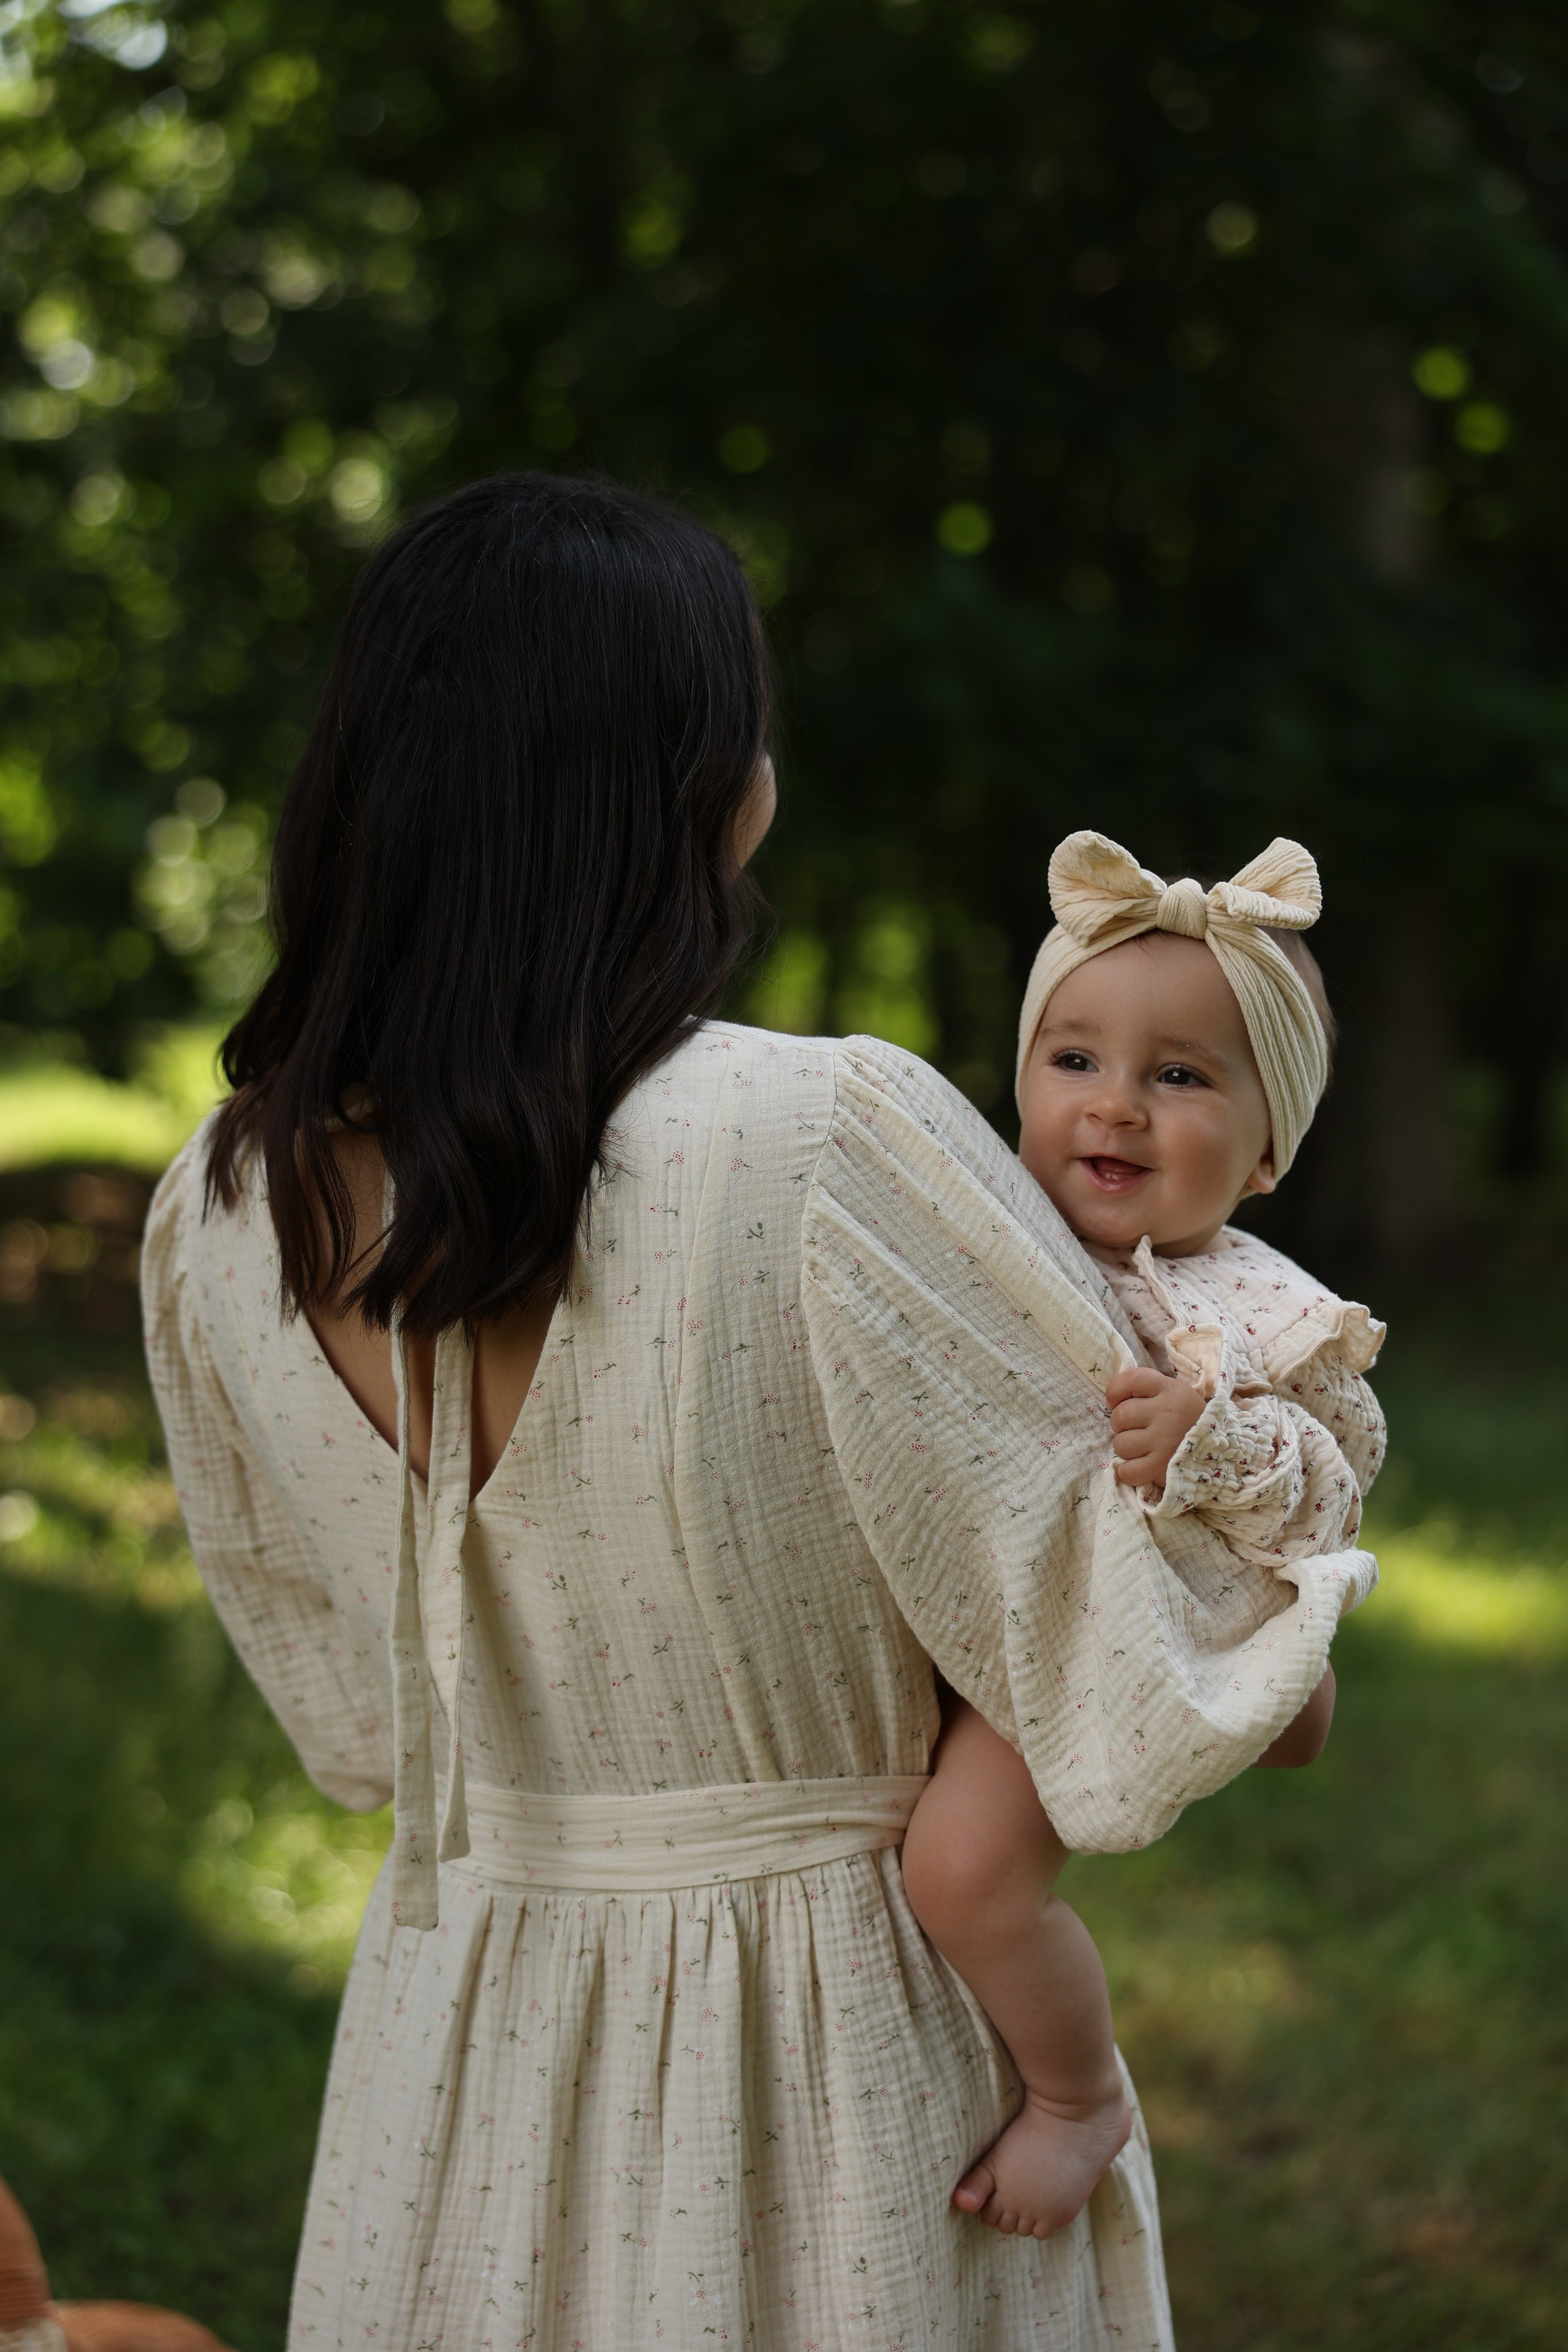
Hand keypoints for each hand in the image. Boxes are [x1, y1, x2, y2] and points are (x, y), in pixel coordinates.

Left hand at [1104, 1365, 1205, 1490]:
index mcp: (1170, 1390)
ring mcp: (1165, 1441)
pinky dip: (1127, 1472)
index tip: (1114, 1401)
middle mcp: (1168, 1412)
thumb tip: (1110, 1400)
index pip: (1131, 1380)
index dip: (1115, 1390)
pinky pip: (1127, 1471)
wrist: (1221, 1452)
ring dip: (1127, 1449)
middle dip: (1122, 1425)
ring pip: (1121, 1445)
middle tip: (1137, 1429)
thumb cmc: (1187, 1420)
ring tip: (1143, 1448)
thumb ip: (1147, 1390)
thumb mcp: (1174, 1394)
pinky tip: (1138, 1466)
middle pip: (1120, 1416)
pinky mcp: (1162, 1467)